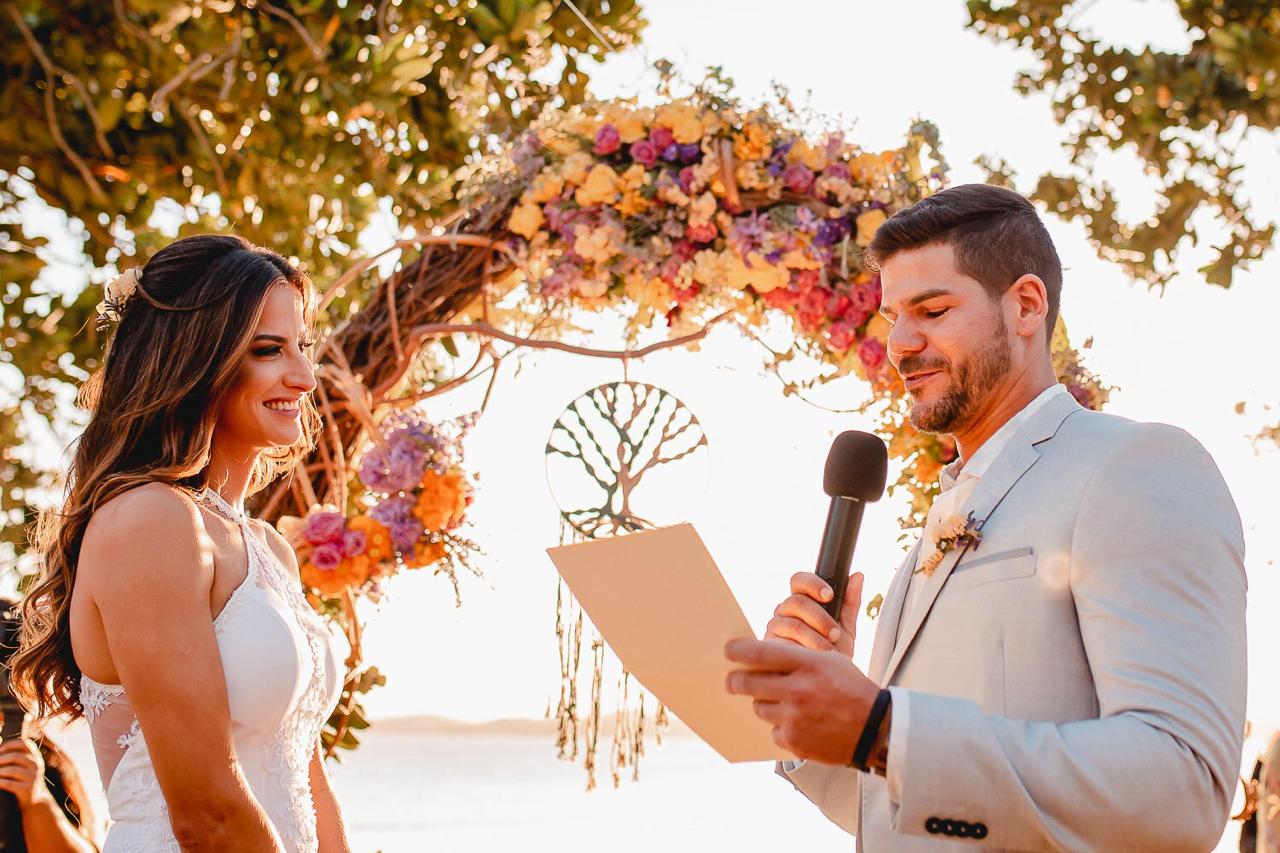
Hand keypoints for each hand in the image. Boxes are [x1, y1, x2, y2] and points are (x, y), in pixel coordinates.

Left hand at [0, 737, 50, 808]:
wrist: (35, 800)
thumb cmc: (23, 779)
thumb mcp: (24, 766)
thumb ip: (15, 755)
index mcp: (35, 756)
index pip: (24, 744)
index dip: (10, 745)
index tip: (0, 750)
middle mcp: (36, 765)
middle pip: (16, 757)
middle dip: (1, 759)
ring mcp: (33, 777)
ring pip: (12, 770)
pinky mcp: (27, 789)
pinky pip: (9, 784)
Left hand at [724, 637, 878, 764]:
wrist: (875, 729)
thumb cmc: (850, 689)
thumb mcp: (829, 661)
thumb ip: (796, 657)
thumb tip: (759, 655)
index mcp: (807, 665)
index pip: (759, 653)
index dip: (737, 652)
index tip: (728, 651)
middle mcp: (798, 691)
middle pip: (747, 683)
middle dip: (735, 681)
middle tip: (732, 681)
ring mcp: (795, 718)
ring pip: (759, 707)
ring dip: (765, 704)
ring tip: (784, 703)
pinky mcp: (795, 741)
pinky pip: (773, 731)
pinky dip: (781, 727)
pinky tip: (799, 723)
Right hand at [764, 570, 862, 657]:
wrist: (824, 682)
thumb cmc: (833, 651)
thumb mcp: (846, 627)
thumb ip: (850, 602)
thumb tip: (858, 576)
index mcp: (802, 600)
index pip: (800, 581)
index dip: (813, 584)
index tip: (829, 595)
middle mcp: (785, 610)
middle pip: (797, 602)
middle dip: (820, 618)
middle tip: (835, 634)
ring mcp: (775, 626)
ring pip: (793, 624)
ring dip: (815, 638)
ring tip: (828, 650)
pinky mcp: (769, 645)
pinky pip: (784, 643)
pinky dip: (803, 650)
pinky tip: (812, 657)